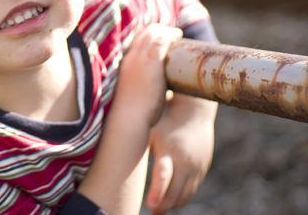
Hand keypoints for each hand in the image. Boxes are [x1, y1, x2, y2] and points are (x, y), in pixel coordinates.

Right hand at [115, 24, 182, 126]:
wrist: (129, 117)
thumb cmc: (132, 111)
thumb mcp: (133, 93)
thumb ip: (139, 86)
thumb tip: (148, 91)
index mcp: (125, 64)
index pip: (136, 43)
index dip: (148, 38)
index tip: (159, 40)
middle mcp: (131, 58)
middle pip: (144, 35)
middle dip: (158, 31)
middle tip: (171, 35)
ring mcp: (140, 59)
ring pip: (152, 34)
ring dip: (165, 32)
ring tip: (177, 35)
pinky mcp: (151, 63)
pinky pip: (161, 41)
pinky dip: (169, 36)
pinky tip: (177, 37)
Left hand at [146, 94, 216, 214]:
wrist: (194, 109)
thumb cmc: (163, 117)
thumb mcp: (148, 127)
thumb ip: (136, 142)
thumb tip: (111, 153)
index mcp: (168, 150)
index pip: (163, 176)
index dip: (157, 194)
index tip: (149, 206)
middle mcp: (185, 161)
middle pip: (175, 192)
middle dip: (162, 206)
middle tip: (150, 214)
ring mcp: (196, 166)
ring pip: (185, 194)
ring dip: (172, 204)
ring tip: (158, 210)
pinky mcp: (202, 168)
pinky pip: (192, 188)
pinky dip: (181, 196)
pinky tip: (170, 200)